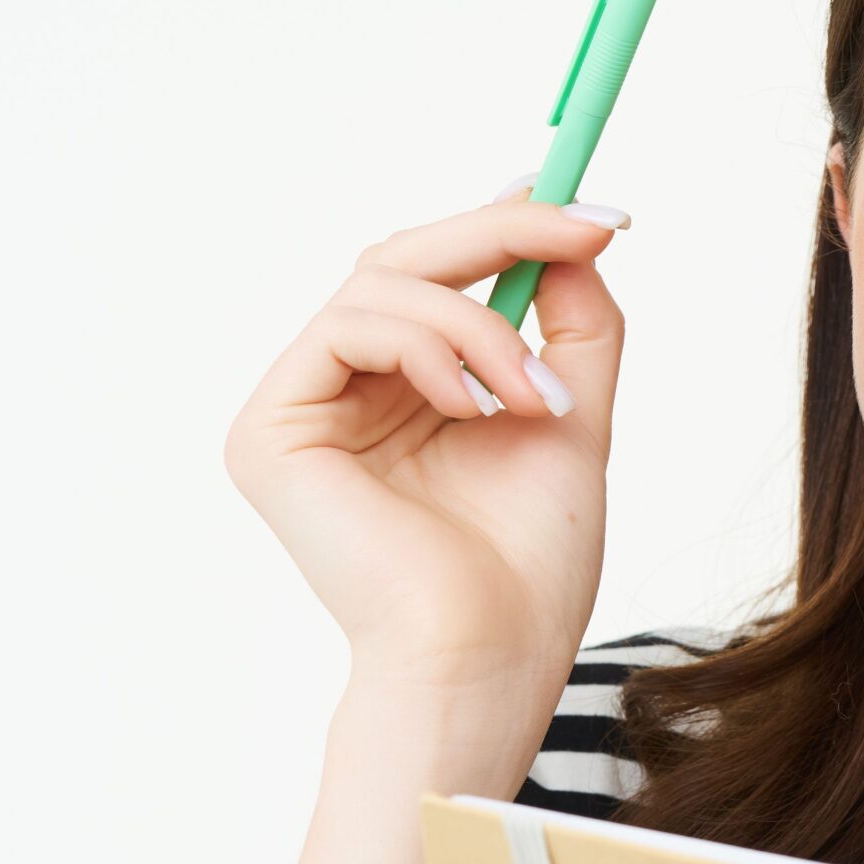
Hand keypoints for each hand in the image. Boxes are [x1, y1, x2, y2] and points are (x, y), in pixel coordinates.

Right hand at [222, 175, 631, 725]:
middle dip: (504, 234)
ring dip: (479, 323)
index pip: (441, 273)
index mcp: (408, 389)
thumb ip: (576, 320)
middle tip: (588, 231)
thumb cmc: (529, 564)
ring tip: (535, 397)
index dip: (508, 223)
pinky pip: (344, 326)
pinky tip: (473, 407)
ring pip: (381, 281)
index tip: (594, 210)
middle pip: (403, 257)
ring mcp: (303, 408)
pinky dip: (424, 346)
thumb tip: (572, 233)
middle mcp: (347, 391)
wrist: (490, 653)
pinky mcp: (269, 430)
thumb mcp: (572, 413)